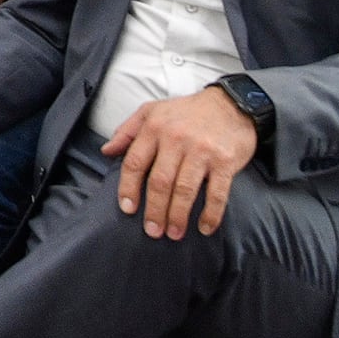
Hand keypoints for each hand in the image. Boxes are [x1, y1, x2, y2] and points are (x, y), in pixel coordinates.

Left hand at [103, 87, 258, 238]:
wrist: (231, 104)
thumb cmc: (187, 111)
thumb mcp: (151, 111)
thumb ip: (127, 131)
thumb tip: (106, 151)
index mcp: (154, 128)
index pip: (134, 163)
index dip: (128, 188)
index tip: (128, 209)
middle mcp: (176, 139)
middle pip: (159, 182)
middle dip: (154, 210)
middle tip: (152, 231)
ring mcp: (202, 151)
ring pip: (185, 190)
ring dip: (178, 216)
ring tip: (173, 233)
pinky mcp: (225, 161)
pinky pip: (217, 193)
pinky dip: (211, 214)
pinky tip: (204, 228)